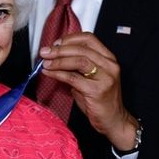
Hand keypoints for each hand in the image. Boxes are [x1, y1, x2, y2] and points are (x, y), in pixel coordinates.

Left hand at [39, 32, 139, 149]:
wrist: (113, 120)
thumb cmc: (100, 99)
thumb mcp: (89, 77)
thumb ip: (76, 66)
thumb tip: (54, 56)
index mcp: (108, 58)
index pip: (88, 38)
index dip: (69, 39)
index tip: (55, 43)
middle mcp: (109, 65)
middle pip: (81, 49)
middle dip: (59, 49)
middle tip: (45, 52)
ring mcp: (105, 77)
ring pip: (78, 61)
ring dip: (58, 60)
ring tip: (45, 63)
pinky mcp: (97, 91)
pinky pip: (73, 78)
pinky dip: (58, 73)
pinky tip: (49, 73)